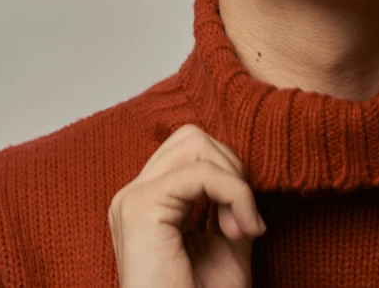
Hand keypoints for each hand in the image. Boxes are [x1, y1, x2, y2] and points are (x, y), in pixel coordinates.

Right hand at [108, 123, 266, 287]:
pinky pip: (202, 172)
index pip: (193, 148)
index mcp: (148, 201)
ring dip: (233, 182)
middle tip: (242, 220)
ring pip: (196, 144)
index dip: (229, 174)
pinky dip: (234, 194)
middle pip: (193, 137)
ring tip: (239, 228)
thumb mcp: (226, 240)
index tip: (246, 223)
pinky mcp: (141, 206)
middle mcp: (133, 193)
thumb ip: (229, 199)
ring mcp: (132, 197)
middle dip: (230, 169)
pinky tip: (241, 231)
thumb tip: (241, 166)